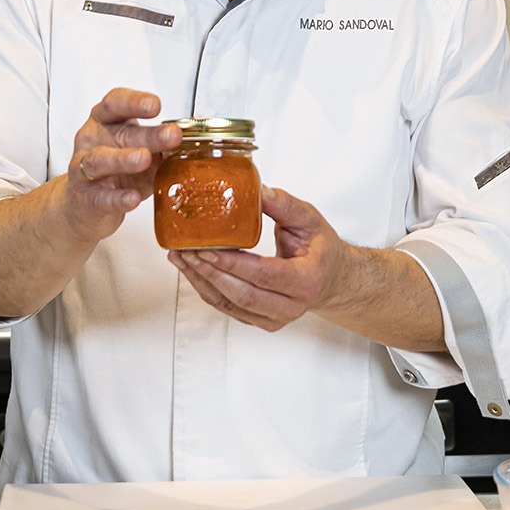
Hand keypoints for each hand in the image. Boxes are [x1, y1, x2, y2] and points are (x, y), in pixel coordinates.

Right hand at [62, 88, 180, 244]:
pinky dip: (117, 198)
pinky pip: (100, 197)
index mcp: (106, 122)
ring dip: (123, 159)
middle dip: (148, 134)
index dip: (134, 101)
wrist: (86, 206)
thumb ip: (160, 149)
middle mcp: (91, 140)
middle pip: (119, 132)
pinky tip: (132, 198)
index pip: (116, 103)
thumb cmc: (117, 172)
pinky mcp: (85, 197)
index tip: (157, 105)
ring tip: (145, 159)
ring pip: (99, 160)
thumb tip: (193, 145)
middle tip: (173, 135)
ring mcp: (83, 169)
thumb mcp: (141, 154)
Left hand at [166, 185, 350, 331]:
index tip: (207, 247)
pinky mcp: (260, 321)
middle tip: (184, 249)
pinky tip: (191, 269)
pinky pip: (227, 308)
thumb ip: (283, 204)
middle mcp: (292, 306)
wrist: (329, 278)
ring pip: (230, 304)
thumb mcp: (308, 219)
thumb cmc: (319, 247)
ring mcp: (275, 318)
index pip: (264, 274)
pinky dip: (206, 288)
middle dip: (209, 272)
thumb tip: (256, 188)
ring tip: (179, 257)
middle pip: (242, 294)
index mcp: (307, 280)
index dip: (233, 263)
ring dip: (201, 281)